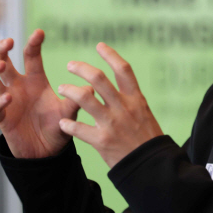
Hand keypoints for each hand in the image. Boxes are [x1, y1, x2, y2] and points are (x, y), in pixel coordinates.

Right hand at [0, 29, 78, 158]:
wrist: (46, 153)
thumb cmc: (57, 128)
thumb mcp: (68, 113)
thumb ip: (76, 100)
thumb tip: (90, 87)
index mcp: (35, 80)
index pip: (30, 56)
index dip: (33, 43)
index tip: (39, 32)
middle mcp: (18, 86)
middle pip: (2, 61)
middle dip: (1, 50)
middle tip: (7, 42)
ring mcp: (7, 100)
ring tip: (0, 65)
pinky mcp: (2, 117)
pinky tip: (8, 97)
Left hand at [57, 42, 162, 167]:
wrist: (151, 166)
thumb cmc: (147, 139)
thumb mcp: (144, 113)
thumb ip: (130, 100)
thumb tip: (118, 84)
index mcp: (136, 99)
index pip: (123, 70)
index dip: (111, 55)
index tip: (99, 46)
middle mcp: (124, 108)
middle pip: (99, 79)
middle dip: (81, 68)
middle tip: (71, 65)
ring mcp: (112, 123)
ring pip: (84, 98)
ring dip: (70, 90)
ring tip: (61, 88)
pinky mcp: (102, 141)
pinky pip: (78, 128)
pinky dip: (68, 124)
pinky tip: (63, 123)